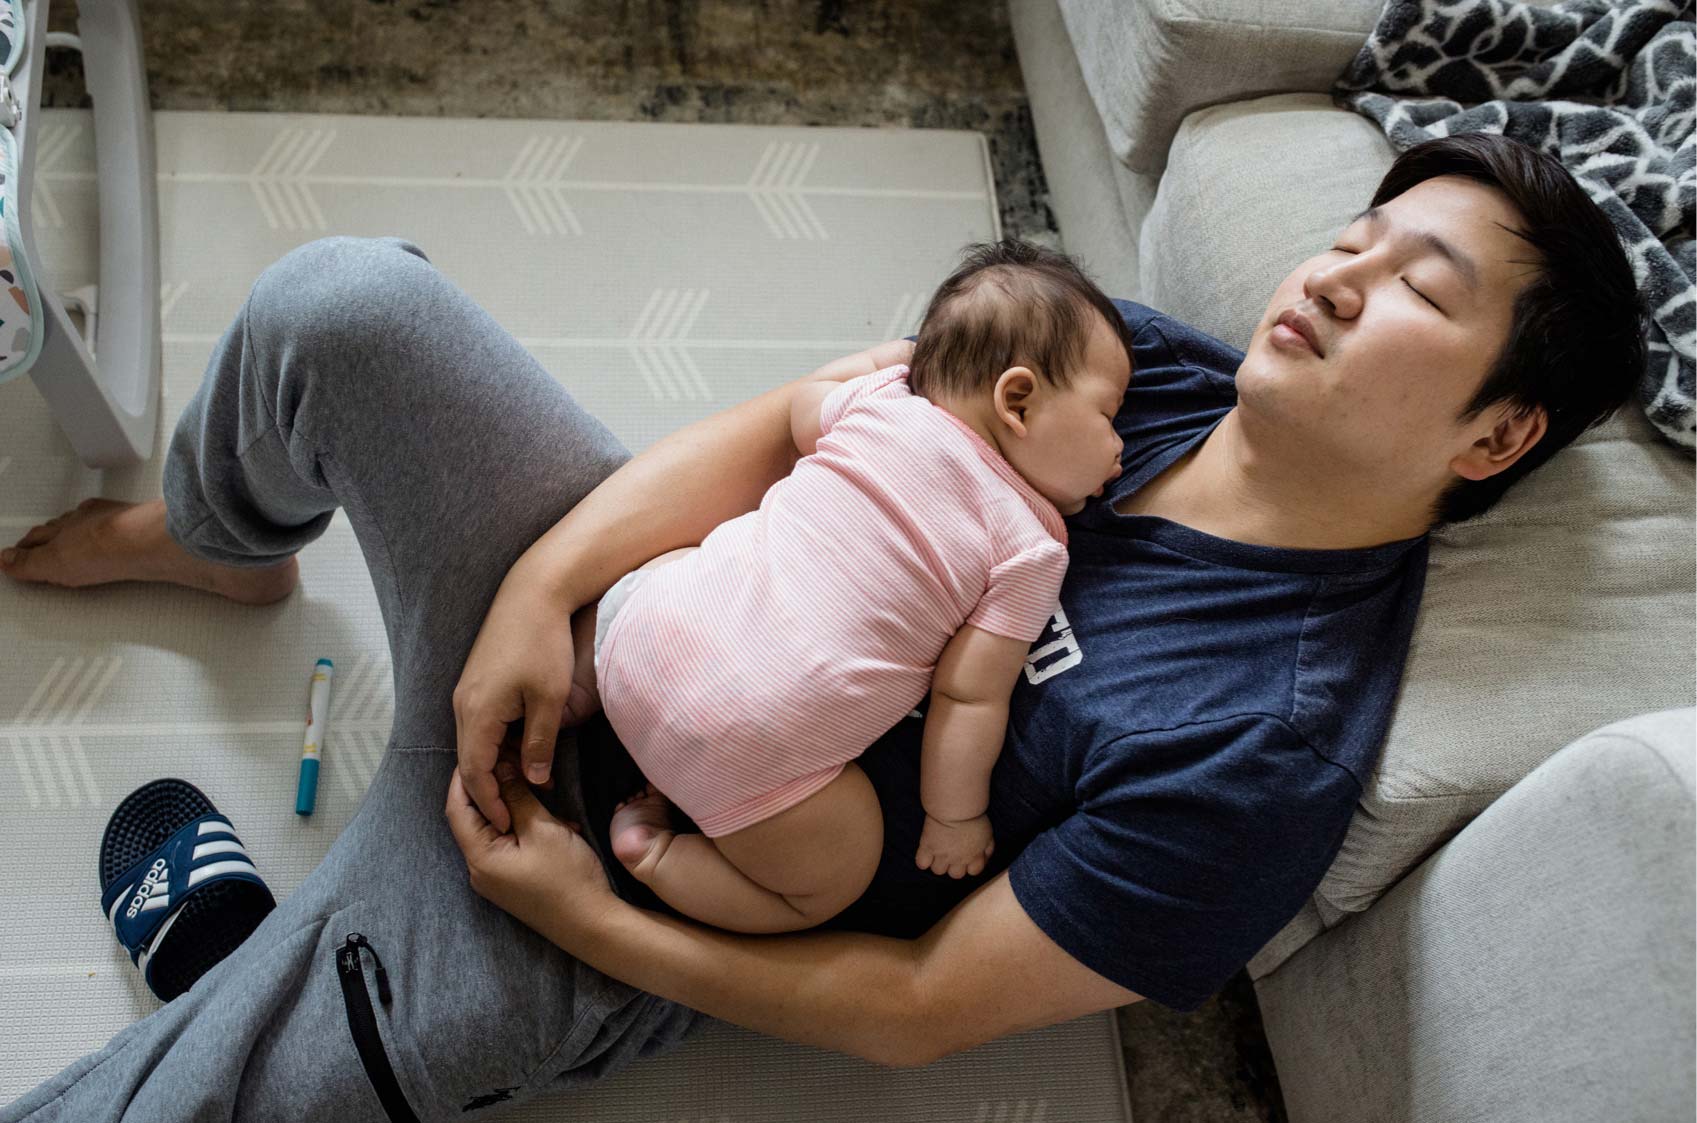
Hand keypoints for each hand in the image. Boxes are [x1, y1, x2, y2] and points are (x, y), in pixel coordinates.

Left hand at [444, 747, 620, 940]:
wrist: (592, 924)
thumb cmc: (568, 877)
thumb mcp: (542, 829)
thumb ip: (517, 796)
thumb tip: (500, 768)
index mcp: (479, 857)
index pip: (457, 808)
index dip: (464, 777)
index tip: (482, 751)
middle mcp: (479, 870)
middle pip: (473, 819)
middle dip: (492, 789)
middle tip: (512, 762)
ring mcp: (495, 879)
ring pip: (493, 831)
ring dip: (513, 807)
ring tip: (540, 791)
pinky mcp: (511, 882)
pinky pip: (506, 845)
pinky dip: (522, 827)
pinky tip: (551, 820)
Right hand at [452, 560, 588, 833]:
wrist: (534, 591)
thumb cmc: (544, 642)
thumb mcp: (550, 699)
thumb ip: (539, 743)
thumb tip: (534, 778)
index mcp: (476, 713)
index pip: (474, 772)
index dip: (488, 801)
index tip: (503, 823)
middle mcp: (463, 703)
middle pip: (470, 759)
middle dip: (488, 788)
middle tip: (512, 811)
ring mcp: (468, 690)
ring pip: (475, 740)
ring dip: (493, 764)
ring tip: (518, 786)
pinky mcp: (478, 680)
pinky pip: (480, 722)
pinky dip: (495, 742)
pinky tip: (518, 748)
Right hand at [915, 812, 994, 878]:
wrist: (957, 807)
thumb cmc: (974, 817)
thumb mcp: (988, 833)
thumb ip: (988, 848)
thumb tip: (985, 858)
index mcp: (974, 856)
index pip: (973, 872)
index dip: (969, 865)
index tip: (966, 857)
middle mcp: (959, 859)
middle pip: (955, 875)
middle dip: (954, 866)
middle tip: (951, 853)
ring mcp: (943, 855)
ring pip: (938, 871)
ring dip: (937, 863)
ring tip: (937, 852)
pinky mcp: (928, 847)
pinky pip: (922, 863)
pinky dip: (923, 860)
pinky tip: (926, 852)